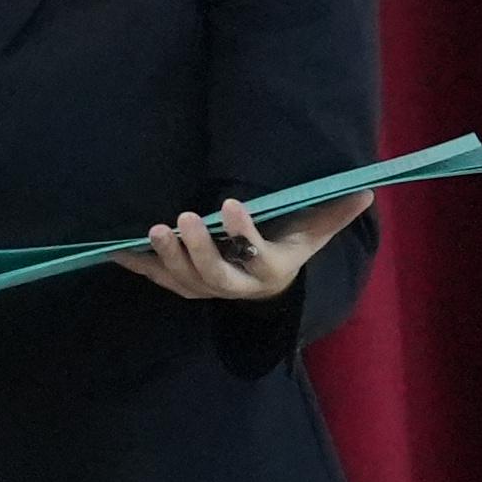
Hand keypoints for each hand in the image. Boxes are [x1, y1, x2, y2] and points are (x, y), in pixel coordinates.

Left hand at [120, 187, 367, 305]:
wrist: (266, 291)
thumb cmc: (288, 250)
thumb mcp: (312, 235)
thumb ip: (333, 213)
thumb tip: (365, 190)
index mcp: (269, 270)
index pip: (257, 254)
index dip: (244, 232)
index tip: (231, 203)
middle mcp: (236, 286)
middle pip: (214, 275)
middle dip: (198, 249)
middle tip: (184, 218)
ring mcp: (207, 288)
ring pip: (185, 279)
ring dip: (168, 257)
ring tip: (156, 230)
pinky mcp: (184, 284)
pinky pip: (158, 277)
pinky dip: (138, 264)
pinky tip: (115, 250)